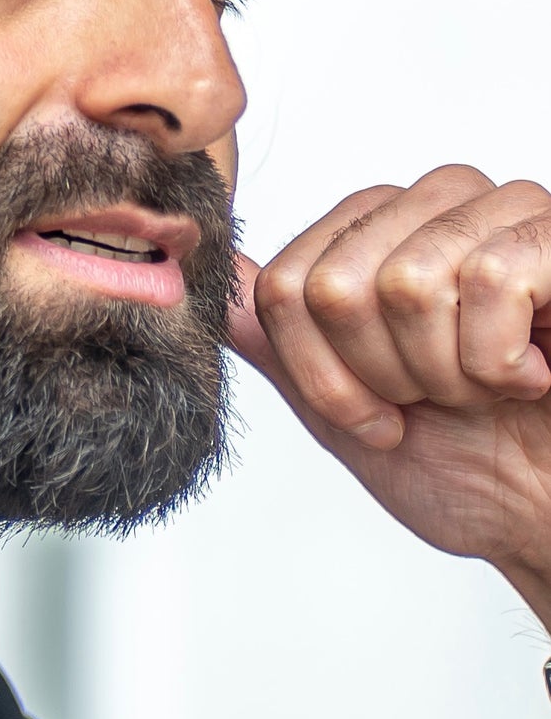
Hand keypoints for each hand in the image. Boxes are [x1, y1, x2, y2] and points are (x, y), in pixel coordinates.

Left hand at [229, 164, 550, 624]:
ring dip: (447, 372)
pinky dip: (502, 359)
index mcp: (373, 237)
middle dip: (383, 377)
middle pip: (335, 286)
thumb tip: (202, 279)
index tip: (379, 414)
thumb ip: (278, 345)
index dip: (323, 376)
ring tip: (488, 386)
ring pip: (409, 283)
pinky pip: (492, 280)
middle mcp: (432, 205)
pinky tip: (532, 374)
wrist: (548, 512)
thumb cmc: (470, 466)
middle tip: (441, 399)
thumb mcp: (345, 416)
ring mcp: (502, 208)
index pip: (284, 287)